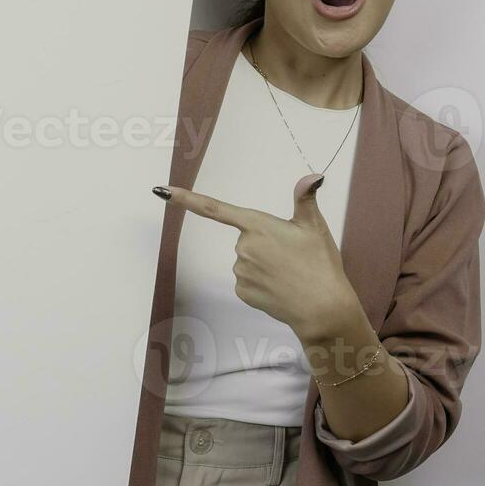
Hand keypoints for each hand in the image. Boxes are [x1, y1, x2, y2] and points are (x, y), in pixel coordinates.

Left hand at [155, 172, 356, 337]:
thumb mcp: (315, 227)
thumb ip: (305, 198)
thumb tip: (313, 176)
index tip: (163, 191)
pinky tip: (280, 287)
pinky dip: (261, 283)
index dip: (186, 199)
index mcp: (257, 225)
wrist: (322, 309)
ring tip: (289, 273)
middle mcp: (243, 247)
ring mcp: (241, 272)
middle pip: (246, 239)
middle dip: (265, 244)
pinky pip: (247, 281)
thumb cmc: (320, 264)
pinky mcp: (242, 292)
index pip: (215, 209)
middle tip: (291, 255)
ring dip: (264, 264)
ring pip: (247, 261)